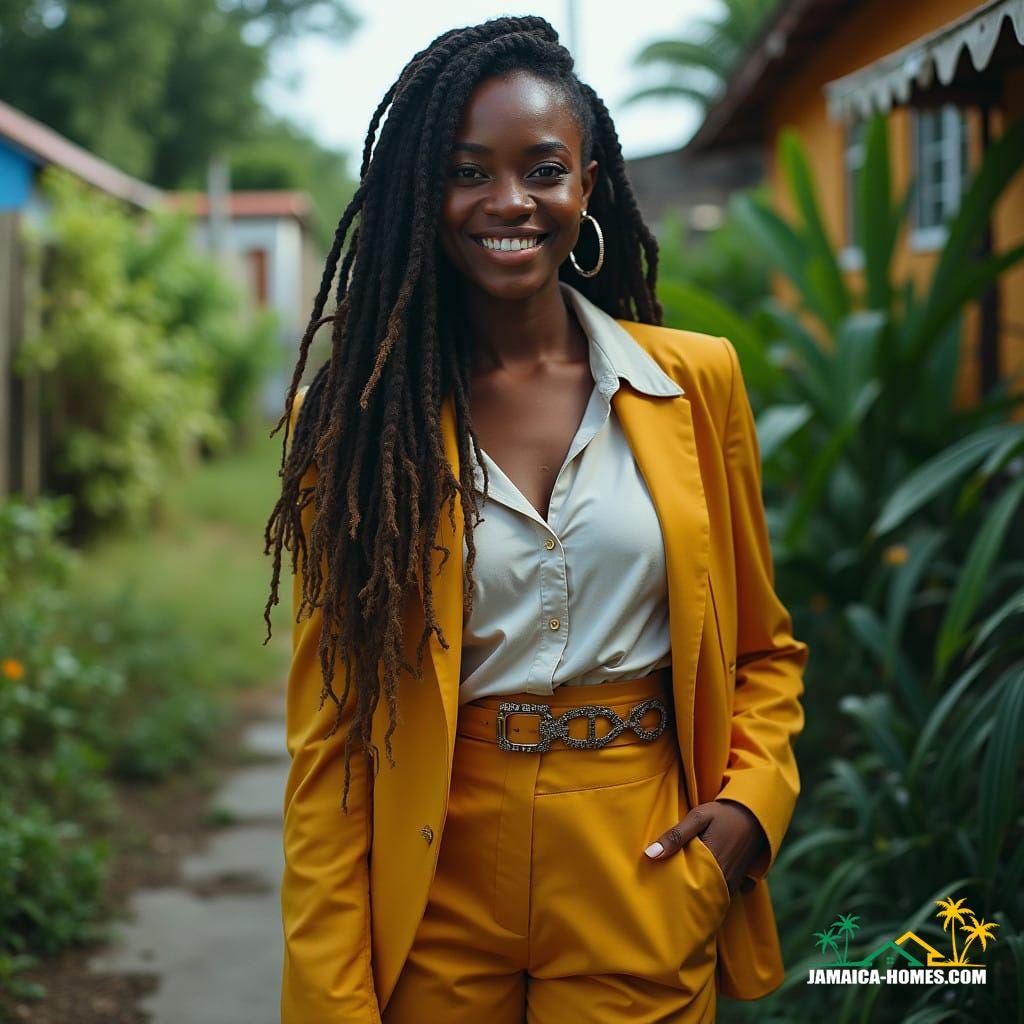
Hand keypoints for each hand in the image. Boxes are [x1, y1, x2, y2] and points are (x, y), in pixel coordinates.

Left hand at [643, 799, 766, 894]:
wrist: (754, 814)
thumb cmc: (723, 814)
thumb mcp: (697, 818)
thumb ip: (675, 836)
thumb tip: (650, 854)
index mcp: (712, 864)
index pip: (685, 887)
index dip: (671, 889)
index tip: (658, 887)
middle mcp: (724, 879)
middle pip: (698, 896)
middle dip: (683, 895)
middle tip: (666, 892)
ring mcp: (733, 883)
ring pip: (711, 897)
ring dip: (697, 894)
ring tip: (679, 890)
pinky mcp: (739, 883)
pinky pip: (722, 895)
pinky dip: (711, 893)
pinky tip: (700, 887)